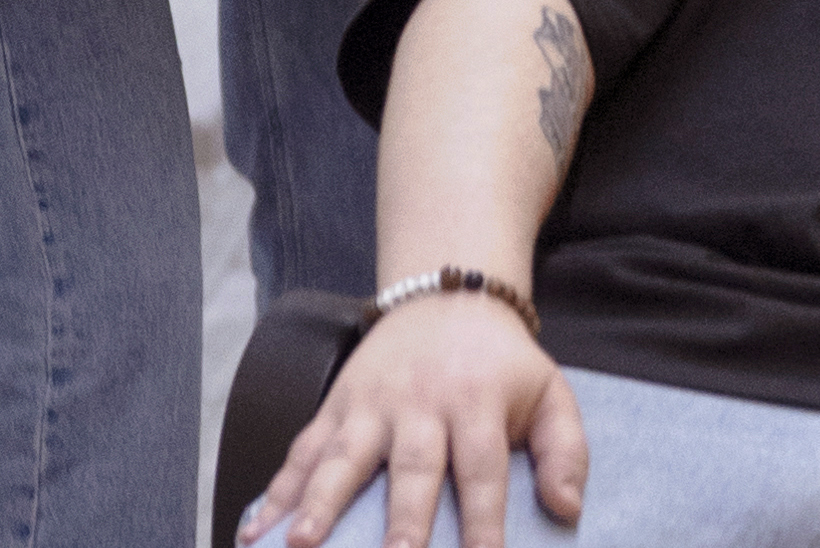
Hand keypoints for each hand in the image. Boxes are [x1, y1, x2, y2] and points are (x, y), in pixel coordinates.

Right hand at [243, 294, 583, 547]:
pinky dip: (275, 490)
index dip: (483, 520)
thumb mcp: (549, 393)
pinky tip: (253, 529)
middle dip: (401, 516)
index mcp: (477, 403)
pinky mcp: (334, 406)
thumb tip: (567, 509)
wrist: (448, 296)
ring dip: (319, 502)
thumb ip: (565, 450)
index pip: (482, 468)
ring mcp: (370, 404)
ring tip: (298, 543)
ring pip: (343, 457)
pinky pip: (302, 450)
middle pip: (411, 465)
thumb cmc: (501, 364)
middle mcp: (420, 404)